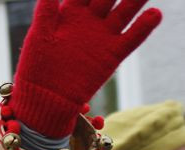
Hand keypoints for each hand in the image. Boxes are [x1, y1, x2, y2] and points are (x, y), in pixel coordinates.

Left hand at [12, 0, 161, 136]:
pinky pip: (133, 37)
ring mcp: (103, 36)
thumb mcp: (40, 35)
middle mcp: (90, 21)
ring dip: (135, 0)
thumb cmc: (36, 67)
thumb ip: (47, 10)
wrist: (45, 98)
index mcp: (71, 13)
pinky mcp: (113, 54)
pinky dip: (144, 26)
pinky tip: (154, 14)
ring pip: (125, 11)